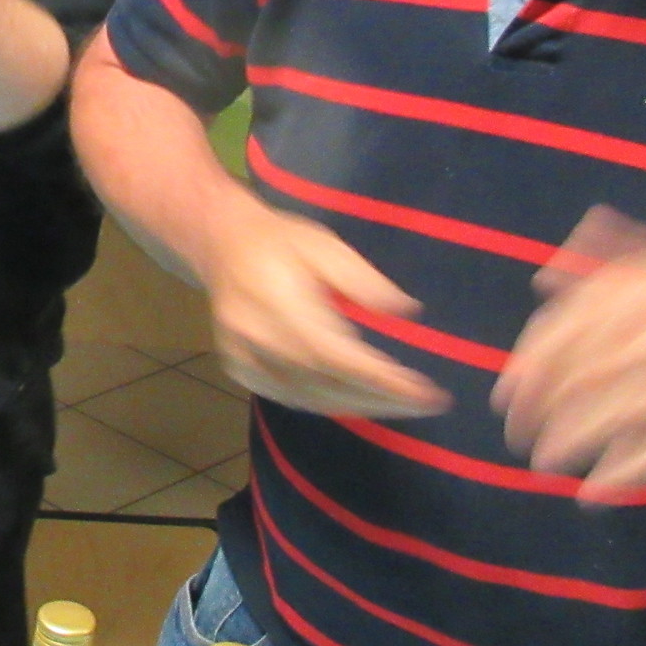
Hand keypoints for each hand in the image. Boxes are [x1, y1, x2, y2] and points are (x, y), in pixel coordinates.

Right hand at [197, 197, 445, 417]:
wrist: (220, 240)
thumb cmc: (280, 240)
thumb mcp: (326, 245)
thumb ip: (363, 281)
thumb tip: (406, 312)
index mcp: (279, 304)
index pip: (337, 356)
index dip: (381, 380)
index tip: (424, 392)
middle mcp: (258, 339)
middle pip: (325, 384)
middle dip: (380, 398)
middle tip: (425, 403)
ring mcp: (244, 358)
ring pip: (308, 398)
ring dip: (358, 405)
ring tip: (399, 404)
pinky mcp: (238, 367)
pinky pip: (288, 397)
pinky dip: (326, 403)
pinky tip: (356, 400)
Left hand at [496, 206, 645, 495]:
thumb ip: (623, 267)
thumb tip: (546, 277)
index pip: (584, 317)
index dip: (537, 358)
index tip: (508, 389)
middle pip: (597, 365)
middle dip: (546, 404)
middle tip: (517, 433)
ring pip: (629, 409)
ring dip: (577, 440)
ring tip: (544, 463)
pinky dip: (632, 470)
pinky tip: (598, 490)